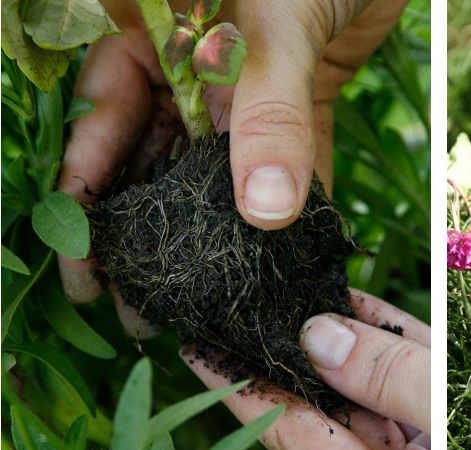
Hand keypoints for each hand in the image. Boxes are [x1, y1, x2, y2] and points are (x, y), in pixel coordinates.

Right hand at [57, 0, 406, 333]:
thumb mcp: (273, 35)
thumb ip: (269, 117)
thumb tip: (266, 212)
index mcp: (153, 44)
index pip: (102, 127)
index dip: (87, 199)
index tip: (83, 268)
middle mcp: (192, 75)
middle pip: (154, 164)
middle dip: (149, 235)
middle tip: (142, 307)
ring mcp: (247, 93)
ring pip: (218, 172)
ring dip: (214, 233)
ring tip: (200, 299)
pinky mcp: (301, 104)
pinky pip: (289, 161)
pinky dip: (290, 206)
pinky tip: (283, 258)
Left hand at [183, 289, 430, 449]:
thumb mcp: (446, 415)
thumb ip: (391, 379)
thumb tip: (320, 334)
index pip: (295, 436)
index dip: (245, 389)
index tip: (199, 349)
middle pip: (330, 407)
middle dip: (294, 352)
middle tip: (247, 300)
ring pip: (369, 386)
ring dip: (342, 335)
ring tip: (298, 287)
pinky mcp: (451, 420)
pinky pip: (412, 377)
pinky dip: (391, 340)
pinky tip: (358, 303)